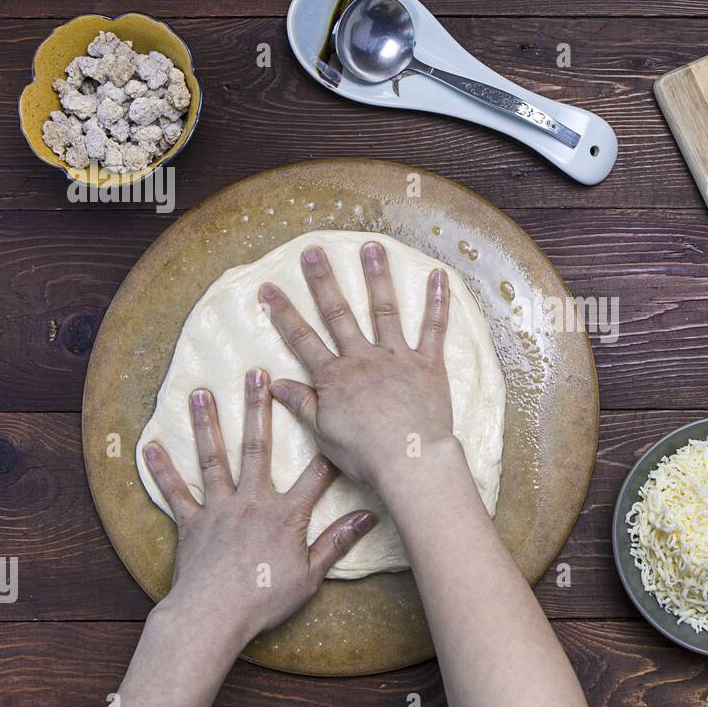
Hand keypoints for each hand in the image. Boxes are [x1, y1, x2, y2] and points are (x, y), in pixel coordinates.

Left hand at [141, 368, 377, 644]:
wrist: (213, 617)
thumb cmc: (265, 600)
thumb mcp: (311, 575)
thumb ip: (338, 541)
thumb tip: (370, 516)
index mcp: (286, 515)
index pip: (317, 474)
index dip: (331, 447)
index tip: (338, 418)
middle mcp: (252, 501)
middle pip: (257, 447)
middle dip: (258, 408)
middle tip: (256, 373)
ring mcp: (218, 509)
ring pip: (213, 459)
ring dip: (207, 424)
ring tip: (201, 392)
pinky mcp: (191, 524)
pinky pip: (175, 492)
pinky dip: (162, 469)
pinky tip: (150, 446)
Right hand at [257, 241, 456, 496]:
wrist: (409, 459)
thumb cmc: (365, 453)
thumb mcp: (323, 432)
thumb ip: (301, 404)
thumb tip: (273, 383)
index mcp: (334, 377)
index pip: (302, 339)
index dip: (284, 313)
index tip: (268, 288)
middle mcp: (362, 359)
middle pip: (338, 314)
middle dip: (323, 281)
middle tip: (313, 251)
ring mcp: (396, 358)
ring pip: (384, 310)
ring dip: (377, 277)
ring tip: (371, 247)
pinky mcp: (428, 364)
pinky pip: (434, 329)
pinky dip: (438, 302)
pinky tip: (439, 276)